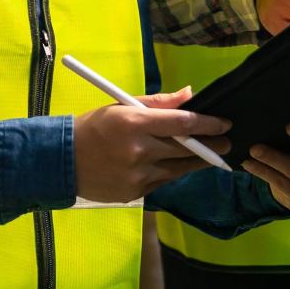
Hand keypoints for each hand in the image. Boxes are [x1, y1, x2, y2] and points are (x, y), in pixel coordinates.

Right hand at [73, 87, 230, 203]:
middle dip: (210, 145)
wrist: (63, 161)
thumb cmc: (94, 127)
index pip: (182, 123)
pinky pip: (163, 181)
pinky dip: (173, 172)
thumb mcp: (122, 106)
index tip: (225, 124)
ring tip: (211, 155)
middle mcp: (139, 150)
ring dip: (197, 162)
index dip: (208, 124)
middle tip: (227, 141)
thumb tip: (189, 95)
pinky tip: (179, 165)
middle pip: (186, 148)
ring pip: (179, 169)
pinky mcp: (136, 193)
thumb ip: (159, 102)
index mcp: (135, 123)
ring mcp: (138, 175)